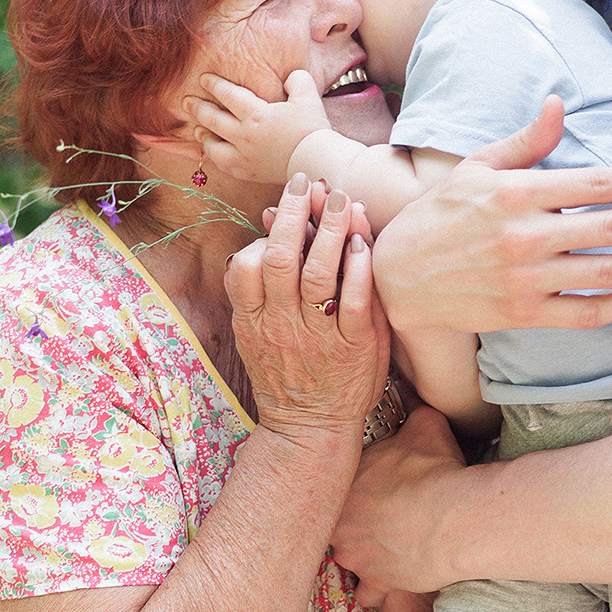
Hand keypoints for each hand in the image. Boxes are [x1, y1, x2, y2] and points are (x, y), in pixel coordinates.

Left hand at [188, 69, 330, 185]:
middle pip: (212, 119)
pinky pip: (223, 165)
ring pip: (212, 145)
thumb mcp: (308, 95)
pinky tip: (213, 152)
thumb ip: (297, 79)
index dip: (214, 85)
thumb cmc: (312, 128)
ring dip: (203, 135)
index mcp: (256, 114)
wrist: (317, 162)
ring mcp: (244, 157)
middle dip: (197, 108)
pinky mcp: (248, 173)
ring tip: (197, 129)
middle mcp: (244, 135)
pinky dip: (215, 157)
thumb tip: (288, 78)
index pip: (228, 95)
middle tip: (186, 101)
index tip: (203, 78)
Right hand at [225, 173, 388, 445]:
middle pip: (282, 259)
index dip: (266, 229)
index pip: (246, 266)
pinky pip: (356, 302)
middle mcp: (280, 325)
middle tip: (313, 183)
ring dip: (331, 231)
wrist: (310, 428)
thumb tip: (271, 224)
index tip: (286, 199)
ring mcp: (317, 336)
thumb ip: (260, 284)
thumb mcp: (256, 332)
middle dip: (297, 214)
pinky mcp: (354, 348)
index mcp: (252, 320)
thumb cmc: (287, 372)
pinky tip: (365, 242)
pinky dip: (360, 269)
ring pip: (319, 274)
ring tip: (343, 199)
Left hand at [331, 403, 466, 600]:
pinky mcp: (377, 583)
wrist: (453, 519)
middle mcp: (338, 524)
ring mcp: (355, 556)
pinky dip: (375, 590)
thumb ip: (412, 413)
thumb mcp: (423, 427)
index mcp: (341, 485)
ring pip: (348, 558)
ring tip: (383, 545)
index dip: (352, 488)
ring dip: (362, 554)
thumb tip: (416, 396)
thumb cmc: (434, 472)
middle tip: (375, 516)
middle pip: (335, 525)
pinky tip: (386, 580)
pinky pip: (367, 595)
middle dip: (352, 522)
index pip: (331, 488)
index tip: (367, 488)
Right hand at [371, 95, 611, 332]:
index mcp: (516, 192)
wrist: (398, 275)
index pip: (593, 184)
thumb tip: (559, 104)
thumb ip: (525, 141)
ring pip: (605, 273)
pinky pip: (584, 313)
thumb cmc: (441, 214)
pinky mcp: (521, 313)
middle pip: (609, 228)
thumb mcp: (477, 167)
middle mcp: (523, 235)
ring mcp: (524, 278)